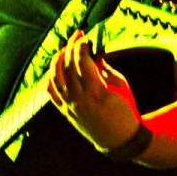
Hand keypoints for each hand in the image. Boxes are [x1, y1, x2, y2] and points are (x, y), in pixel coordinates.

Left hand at [46, 31, 140, 151]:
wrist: (120, 139)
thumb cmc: (126, 110)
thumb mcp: (122, 86)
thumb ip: (105, 68)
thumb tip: (93, 52)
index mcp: (97, 92)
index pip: (82, 62)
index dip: (81, 46)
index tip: (84, 37)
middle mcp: (80, 99)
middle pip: (68, 66)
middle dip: (71, 47)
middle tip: (77, 36)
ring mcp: (70, 106)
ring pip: (56, 78)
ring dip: (58, 60)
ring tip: (65, 49)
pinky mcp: (66, 112)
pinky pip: (51, 93)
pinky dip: (50, 79)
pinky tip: (55, 69)